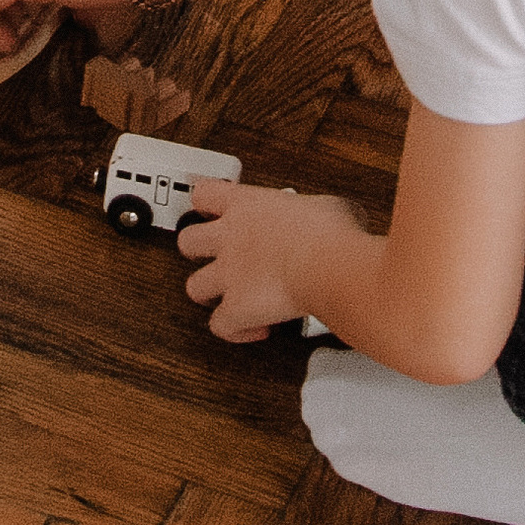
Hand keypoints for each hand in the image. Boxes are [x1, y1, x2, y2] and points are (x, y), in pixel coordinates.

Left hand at [180, 178, 350, 344]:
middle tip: (217, 256)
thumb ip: (317, 210)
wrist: (328, 266)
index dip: (206, 203)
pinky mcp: (237, 309)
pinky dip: (234, 331)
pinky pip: (221, 326)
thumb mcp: (328, 204)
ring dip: (209, 293)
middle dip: (198, 250)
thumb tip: (336, 217)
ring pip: (194, 287)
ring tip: (228, 297)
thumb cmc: (330, 233)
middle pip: (187, 240)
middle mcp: (230, 238)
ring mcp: (229, 275)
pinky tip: (256, 328)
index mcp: (248, 205)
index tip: (215, 210)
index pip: (204, 193)